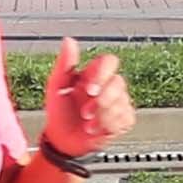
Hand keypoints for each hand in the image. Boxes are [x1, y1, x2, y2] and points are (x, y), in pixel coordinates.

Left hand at [42, 35, 136, 155]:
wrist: (62, 141)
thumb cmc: (59, 113)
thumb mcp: (56, 86)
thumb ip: (65, 63)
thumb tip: (69, 41)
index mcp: (93, 75)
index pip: (109, 61)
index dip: (101, 74)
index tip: (89, 89)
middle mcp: (108, 87)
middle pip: (118, 83)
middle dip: (101, 101)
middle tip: (85, 112)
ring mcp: (118, 103)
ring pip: (122, 103)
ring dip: (102, 117)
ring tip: (87, 123)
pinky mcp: (124, 120)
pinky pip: (126, 118)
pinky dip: (109, 126)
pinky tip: (97, 129)